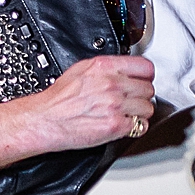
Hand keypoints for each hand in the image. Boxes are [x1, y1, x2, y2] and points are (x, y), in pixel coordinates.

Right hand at [17, 55, 155, 151]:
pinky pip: (141, 126)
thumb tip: (124, 69)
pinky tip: (124, 125)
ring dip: (140, 113)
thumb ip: (107, 68)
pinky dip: (135, 128)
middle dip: (141, 96)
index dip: (146, 76)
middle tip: (131, 101)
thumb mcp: (81, 69)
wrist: (45, 120)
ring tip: (126, 114)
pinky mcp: (116, 125)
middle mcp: (112, 84)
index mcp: (105, 67)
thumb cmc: (59, 99)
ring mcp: (116, 105)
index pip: (146, 67)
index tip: (143, 81)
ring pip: (148, 108)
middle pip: (148, 88)